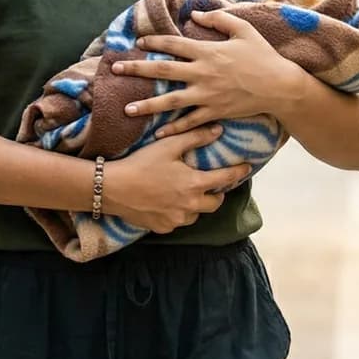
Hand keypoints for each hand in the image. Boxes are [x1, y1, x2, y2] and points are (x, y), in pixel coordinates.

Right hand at [103, 126, 252, 233]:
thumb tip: (218, 130)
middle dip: (217, 194)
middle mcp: (190, 206)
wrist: (111, 188)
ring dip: (196, 205)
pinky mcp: (162, 228)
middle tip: (212, 185)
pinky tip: (168, 203)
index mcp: (194, 185)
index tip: (247, 168)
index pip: (225, 179)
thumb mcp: (168, 146)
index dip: (238, 172)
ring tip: (187, 193)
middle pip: (214, 203)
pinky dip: (177, 214)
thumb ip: (195, 137)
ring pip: (196, 215)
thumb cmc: (141, 163)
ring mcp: (176, 220)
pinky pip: (177, 222)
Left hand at [111, 10, 307, 137]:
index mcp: (208, 51)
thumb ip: (218, 19)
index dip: (153, 41)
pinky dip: (174, 128)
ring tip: (127, 110)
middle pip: (163, 70)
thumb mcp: (244, 30)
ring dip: (147, 105)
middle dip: (136, 69)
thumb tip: (193, 15)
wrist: (280, 86)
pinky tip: (158, 133)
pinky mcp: (214, 112)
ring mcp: (207, 95)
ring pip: (170, 100)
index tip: (137, 43)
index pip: (173, 44)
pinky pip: (190, 122)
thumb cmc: (263, 56)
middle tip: (115, 69)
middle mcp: (202, 73)